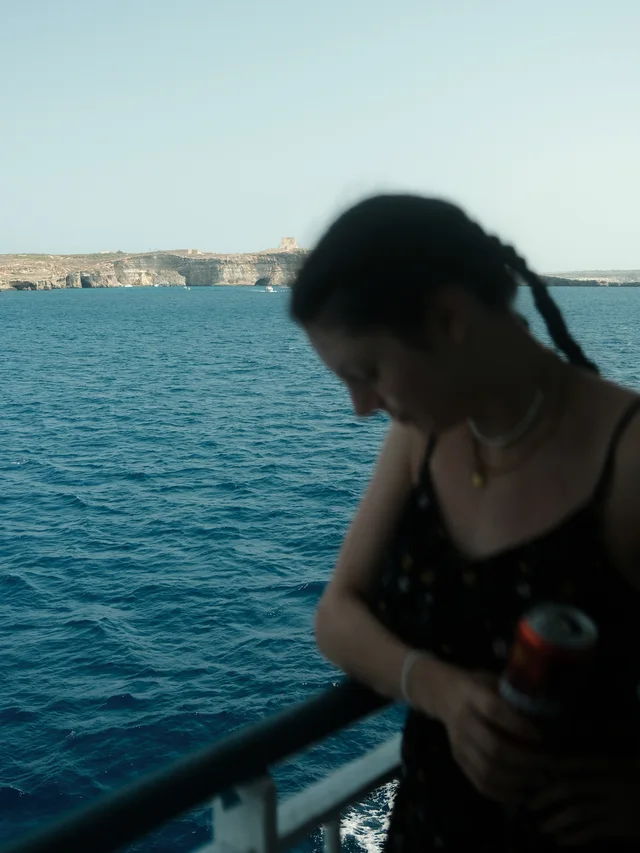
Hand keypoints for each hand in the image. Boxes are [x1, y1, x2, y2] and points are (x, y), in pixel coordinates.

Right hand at [433, 668, 551, 803]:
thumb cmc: (477, 686)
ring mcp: (458, 743)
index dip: (518, 725)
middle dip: (525, 759)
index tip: (541, 736)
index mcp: (471, 695)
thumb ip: (514, 695)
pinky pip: (480, 783)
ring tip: (538, 778)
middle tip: (547, 762)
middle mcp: (463, 720)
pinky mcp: (458, 760)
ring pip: (487, 770)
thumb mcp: (493, 680)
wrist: (443, 694)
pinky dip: (503, 793)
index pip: (493, 711)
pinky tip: (522, 792)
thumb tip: (547, 713)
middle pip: (492, 747)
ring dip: (517, 779)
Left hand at [528, 755, 639, 845]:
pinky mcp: (623, 827)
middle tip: (530, 804)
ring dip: (556, 820)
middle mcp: (614, 783)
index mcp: (615, 765)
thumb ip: (604, 763)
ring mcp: (618, 807)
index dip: (554, 767)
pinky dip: (574, 836)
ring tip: (542, 826)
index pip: (578, 762)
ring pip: (579, 812)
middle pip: (572, 786)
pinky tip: (561, 839)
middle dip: (546, 795)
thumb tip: (566, 763)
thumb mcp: (631, 764)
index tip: (537, 774)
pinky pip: (593, 831)